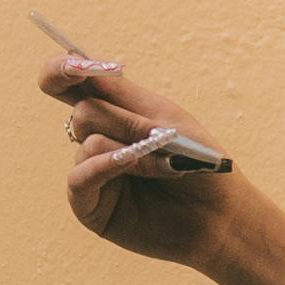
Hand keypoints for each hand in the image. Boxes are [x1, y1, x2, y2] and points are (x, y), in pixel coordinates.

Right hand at [42, 41, 238, 261]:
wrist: (222, 218)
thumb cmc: (200, 167)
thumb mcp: (167, 125)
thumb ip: (123, 101)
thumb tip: (80, 69)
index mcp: (114, 112)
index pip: (72, 82)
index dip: (62, 68)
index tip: (75, 65)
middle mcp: (97, 139)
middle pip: (82, 110)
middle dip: (120, 121)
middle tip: (156, 136)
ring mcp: (92, 172)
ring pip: (86, 141)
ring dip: (129, 150)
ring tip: (167, 167)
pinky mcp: (90, 206)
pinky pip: (78, 177)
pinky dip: (102, 166)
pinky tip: (127, 162)